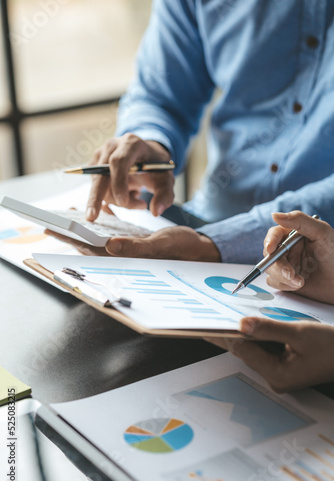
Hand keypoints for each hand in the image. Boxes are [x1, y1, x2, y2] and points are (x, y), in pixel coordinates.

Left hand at [45, 226, 220, 261]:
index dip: (69, 240)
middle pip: (89, 244)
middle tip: (50, 223)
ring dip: (83, 230)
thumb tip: (109, 245)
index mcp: (126, 258)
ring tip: (68, 218)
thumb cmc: (184, 249)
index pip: (90, 249)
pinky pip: (113, 234)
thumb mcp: (161, 245)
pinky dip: (103, 225)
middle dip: (69, 234)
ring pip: (98, 239)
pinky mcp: (134, 243)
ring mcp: (127, 250)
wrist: (199, 250)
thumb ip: (135, 247)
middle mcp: (123, 256)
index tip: (51, 230)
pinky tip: (97, 215)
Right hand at [86, 134, 173, 219]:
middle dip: (96, 197)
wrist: (148, 157)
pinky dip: (111, 199)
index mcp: (131, 144)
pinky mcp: (94, 166)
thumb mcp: (166, 180)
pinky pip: (97, 188)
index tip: (123, 202)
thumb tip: (155, 211)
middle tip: (93, 217)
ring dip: (116, 200)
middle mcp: (112, 147)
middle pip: (100, 174)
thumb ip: (165, 195)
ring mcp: (100, 156)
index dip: (118, 182)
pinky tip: (125, 195)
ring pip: (99, 185)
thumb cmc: (155, 167)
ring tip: (136, 196)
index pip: (118, 162)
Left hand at [206, 317, 333, 391]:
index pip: (242, 350)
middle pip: (247, 351)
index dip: (224, 334)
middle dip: (233, 333)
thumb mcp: (299, 333)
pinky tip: (253, 324)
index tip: (205, 325)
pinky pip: (267, 350)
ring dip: (247, 334)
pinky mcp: (286, 367)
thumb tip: (241, 325)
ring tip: (228, 317)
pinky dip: (260, 336)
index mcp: (277, 374)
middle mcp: (276, 378)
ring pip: (256, 349)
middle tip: (212, 317)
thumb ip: (269, 329)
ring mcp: (281, 374)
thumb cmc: (331, 346)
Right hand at [263, 211, 333, 304]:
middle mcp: (287, 248)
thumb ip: (299, 220)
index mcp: (293, 234)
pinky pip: (273, 282)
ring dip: (282, 277)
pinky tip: (299, 284)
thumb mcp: (321, 232)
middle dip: (278, 265)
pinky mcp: (284, 279)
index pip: (275, 234)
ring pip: (270, 269)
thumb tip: (274, 215)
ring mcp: (285, 264)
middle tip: (290, 273)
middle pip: (269, 254)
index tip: (271, 249)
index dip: (270, 240)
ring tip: (300, 281)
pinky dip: (284, 285)